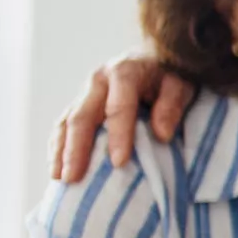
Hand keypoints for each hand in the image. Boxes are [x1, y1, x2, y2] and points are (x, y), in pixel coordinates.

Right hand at [51, 55, 189, 181]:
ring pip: (66, 122)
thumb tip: (162, 135)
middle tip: (73, 177)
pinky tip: (57, 169)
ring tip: (59, 179)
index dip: (118, 135)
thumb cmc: (170, 75)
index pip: (118, 106)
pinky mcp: (79, 103)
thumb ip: (172, 106)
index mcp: (124, 72)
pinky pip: (62, 126)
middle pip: (82, 116)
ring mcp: (85, 92)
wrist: (154, 58)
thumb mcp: (181, 85)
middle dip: (76, 149)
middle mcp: (98, 80)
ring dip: (60, 151)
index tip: (119, 162)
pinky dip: (58, 148)